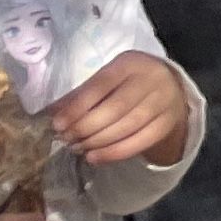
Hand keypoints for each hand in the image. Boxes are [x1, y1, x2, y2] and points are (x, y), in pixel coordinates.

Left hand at [50, 49, 191, 170]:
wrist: (168, 90)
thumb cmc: (126, 84)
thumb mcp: (107, 80)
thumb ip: (81, 95)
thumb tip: (52, 114)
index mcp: (131, 63)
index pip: (102, 85)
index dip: (78, 106)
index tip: (57, 124)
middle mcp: (152, 78)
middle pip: (116, 108)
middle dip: (86, 127)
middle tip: (67, 139)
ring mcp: (163, 101)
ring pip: (127, 127)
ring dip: (97, 142)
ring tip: (77, 148)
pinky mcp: (167, 123)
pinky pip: (139, 142)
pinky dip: (113, 153)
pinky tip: (94, 157)